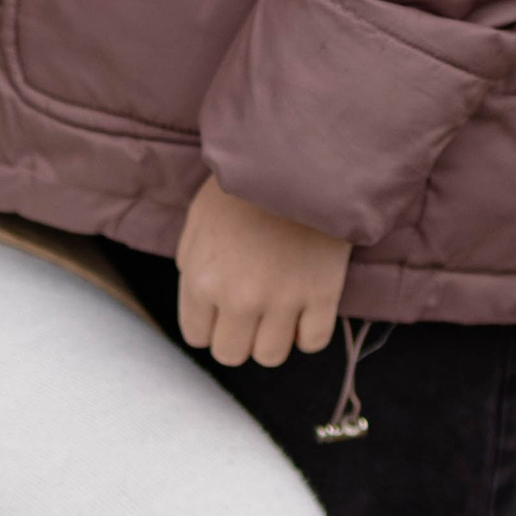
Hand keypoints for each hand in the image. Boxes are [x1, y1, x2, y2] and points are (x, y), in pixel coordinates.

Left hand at [175, 173, 350, 368]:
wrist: (298, 159)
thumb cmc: (243, 186)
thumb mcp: (198, 221)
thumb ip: (193, 266)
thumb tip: (201, 303)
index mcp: (202, 280)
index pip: (197, 336)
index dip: (209, 323)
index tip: (221, 307)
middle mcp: (239, 299)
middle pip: (231, 353)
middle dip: (237, 335)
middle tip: (249, 310)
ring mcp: (283, 301)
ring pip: (270, 356)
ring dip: (272, 338)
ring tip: (278, 311)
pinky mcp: (322, 295)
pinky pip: (313, 342)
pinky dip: (308, 333)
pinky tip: (305, 310)